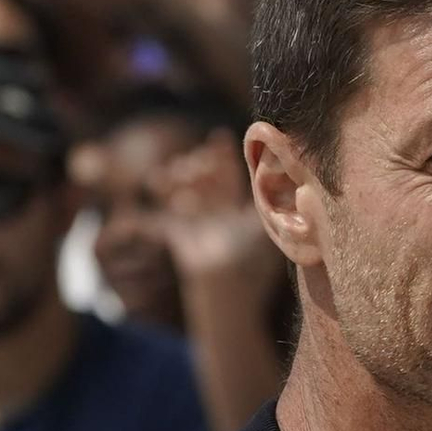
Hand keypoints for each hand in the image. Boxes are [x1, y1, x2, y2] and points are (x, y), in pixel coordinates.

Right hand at [159, 133, 270, 278]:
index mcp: (243, 210)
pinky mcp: (180, 236)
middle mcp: (221, 214)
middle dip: (202, 164)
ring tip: (180, 172)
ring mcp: (200, 224)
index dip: (224, 156)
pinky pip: (167, 209)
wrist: (228, 293)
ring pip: (187, 190)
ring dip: (182, 175)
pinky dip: (163, 193)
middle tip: (200, 162)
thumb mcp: (265, 223)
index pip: (232, 176)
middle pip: (208, 179)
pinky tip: (158, 180)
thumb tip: (273, 162)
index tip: (219, 138)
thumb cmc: (253, 261)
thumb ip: (266, 196)